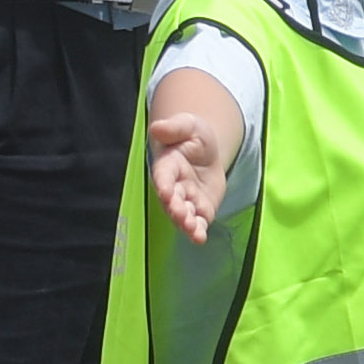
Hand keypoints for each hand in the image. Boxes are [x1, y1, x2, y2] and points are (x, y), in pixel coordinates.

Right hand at [147, 103, 232, 243]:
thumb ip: (175, 127)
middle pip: (171, 200)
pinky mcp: (200, 210)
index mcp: (168, 165)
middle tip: (179, 213)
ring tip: (191, 229)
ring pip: (182, 214)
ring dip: (185, 223)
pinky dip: (197, 231)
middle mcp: (173, 186)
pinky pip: (197, 223)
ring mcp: (186, 200)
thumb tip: (157, 127)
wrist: (206, 152)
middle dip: (174, 207)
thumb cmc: (193, 136)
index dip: (164, 183)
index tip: (165, 191)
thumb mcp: (189, 125)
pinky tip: (200, 239)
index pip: (163, 175)